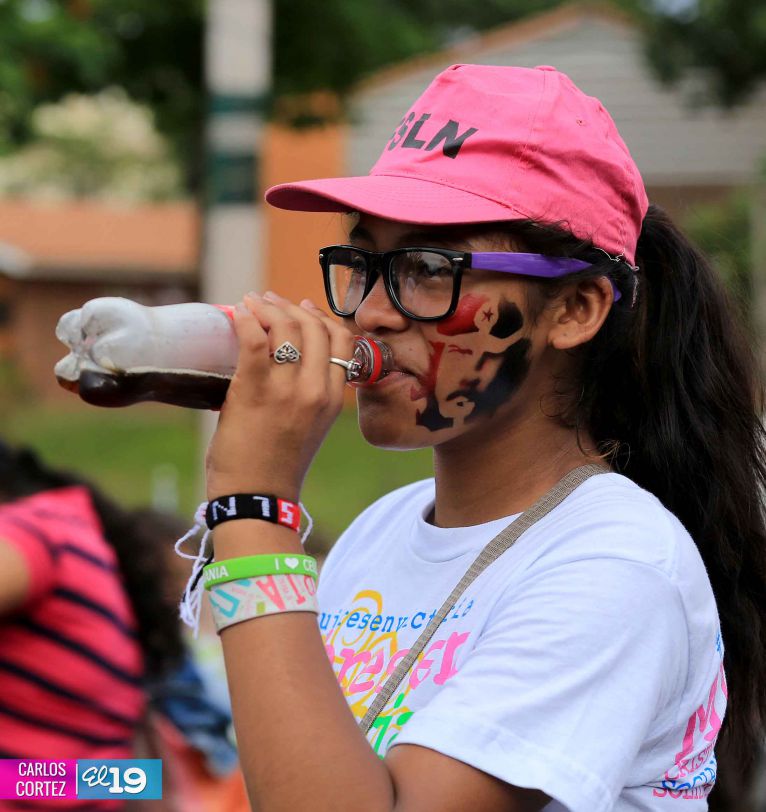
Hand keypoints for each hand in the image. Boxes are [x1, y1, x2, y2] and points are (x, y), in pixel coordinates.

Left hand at [205, 291, 353, 501]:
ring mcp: (287, 391)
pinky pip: (254, 340)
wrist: (257, 498)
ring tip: (251, 302)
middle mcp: (317, 391)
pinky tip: (237, 314)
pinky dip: (245, 320)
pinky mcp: (255, 391)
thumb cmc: (277, 465)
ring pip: (286, 328)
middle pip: (314, 327)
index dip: (322, 317)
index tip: (303, 307)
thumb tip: (287, 356)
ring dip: (266, 308)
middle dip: (290, 306)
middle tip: (268, 300)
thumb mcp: (310, 426)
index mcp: (334, 399)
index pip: (343, 340)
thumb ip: (308, 393)